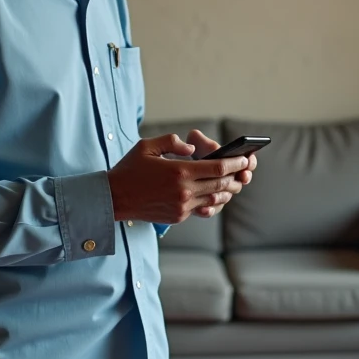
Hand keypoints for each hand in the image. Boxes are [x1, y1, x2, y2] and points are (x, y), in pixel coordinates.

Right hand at [108, 133, 251, 224]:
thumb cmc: (129, 169)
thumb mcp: (148, 146)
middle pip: (220, 184)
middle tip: (244, 170)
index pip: (217, 168)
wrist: (113, 199)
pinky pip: (200, 208)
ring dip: (226, 190)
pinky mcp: (177, 217)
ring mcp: (182, 207)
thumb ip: (173, 142)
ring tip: (232, 181)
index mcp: (179, 171)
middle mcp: (184, 191)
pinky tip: (213, 192)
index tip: (245, 158)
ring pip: (214, 198)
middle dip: (235, 176)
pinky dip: (210, 199)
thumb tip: (192, 149)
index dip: (234, 163)